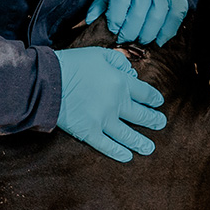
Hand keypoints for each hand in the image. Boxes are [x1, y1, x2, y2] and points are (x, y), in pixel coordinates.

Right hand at [54, 47, 165, 161]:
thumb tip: (131, 73)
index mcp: (120, 82)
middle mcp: (116, 103)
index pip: (144, 93)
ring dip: (141, 142)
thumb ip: (118, 61)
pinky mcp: (89, 132)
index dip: (153, 98)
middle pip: (140, 115)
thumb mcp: (98, 53)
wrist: (48, 81)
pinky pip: (107, 145)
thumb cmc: (72, 64)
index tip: (158, 103)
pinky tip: (127, 156)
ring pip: (128, 135)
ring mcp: (103, 120)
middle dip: (153, 120)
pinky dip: (118, 152)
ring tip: (150, 148)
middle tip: (161, 123)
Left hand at [85, 0, 187, 45]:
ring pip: (154, 21)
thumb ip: (101, 4)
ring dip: (145, 36)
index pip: (119, 3)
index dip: (115, 22)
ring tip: (139, 40)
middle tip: (125, 39)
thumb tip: (90, 21)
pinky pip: (171, 23)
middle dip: (128, 33)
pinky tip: (156, 40)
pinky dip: (163, 36)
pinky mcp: (178, 2)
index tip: (114, 31)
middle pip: (137, 15)